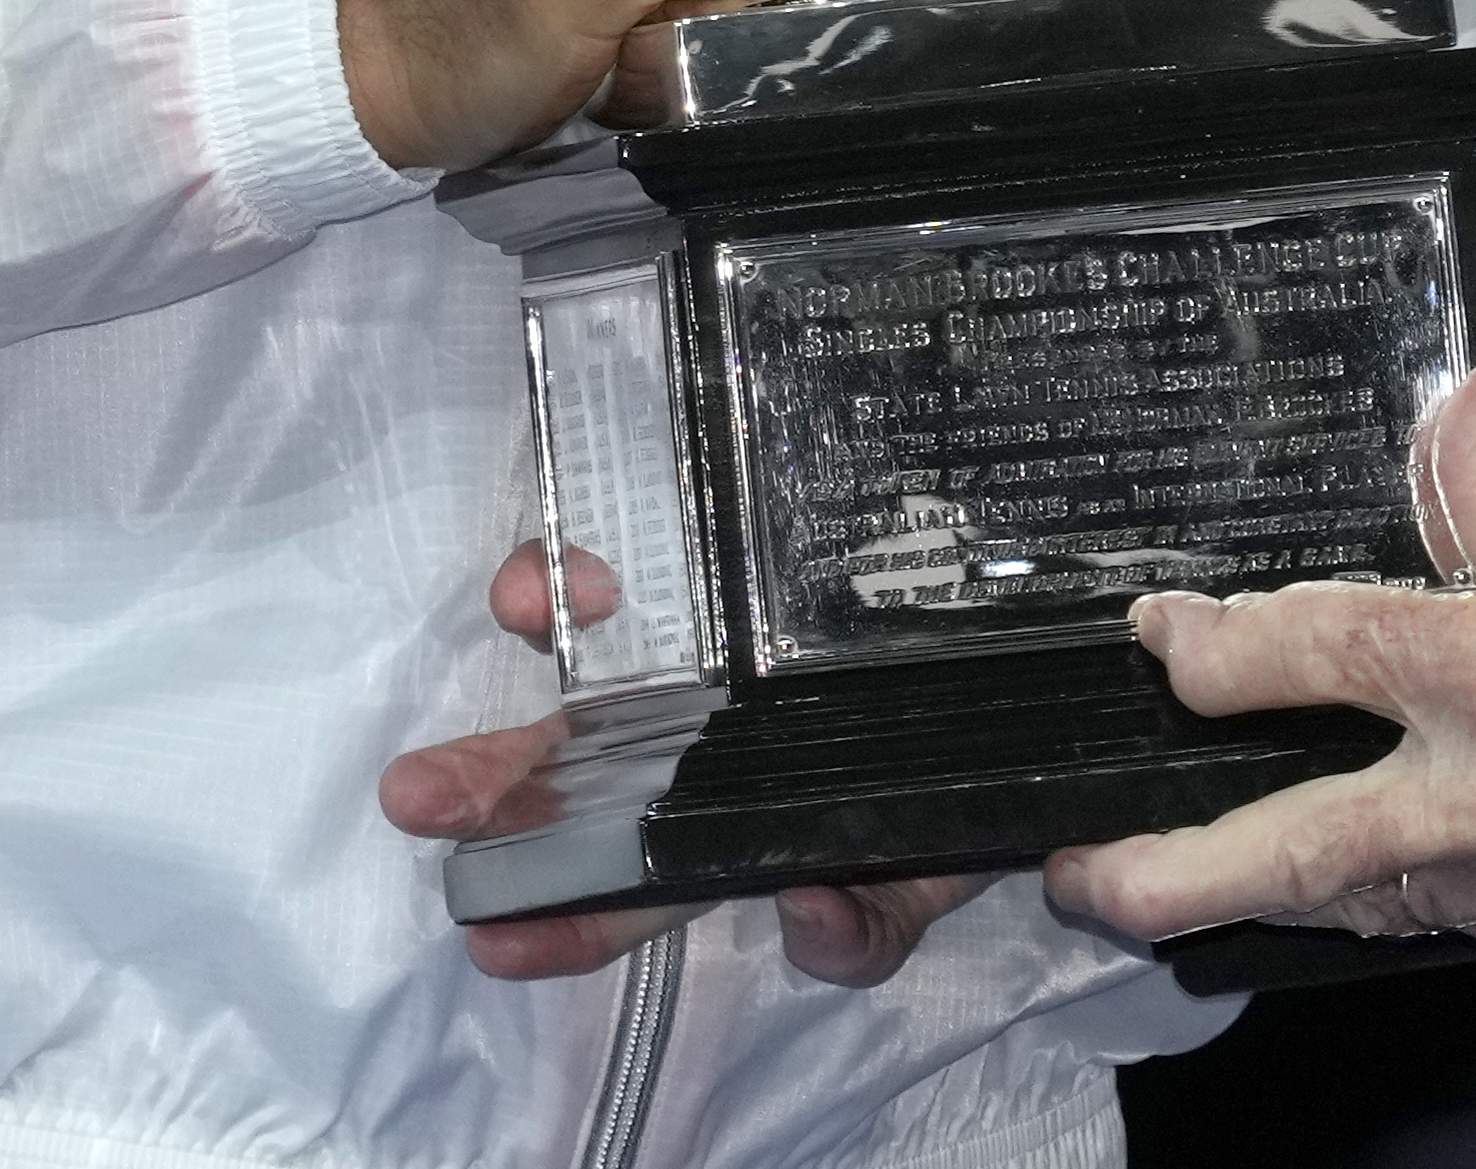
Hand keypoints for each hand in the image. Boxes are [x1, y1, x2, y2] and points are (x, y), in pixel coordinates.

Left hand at [381, 531, 990, 986]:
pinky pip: (677, 545)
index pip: (626, 875)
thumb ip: (869, 923)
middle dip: (492, 777)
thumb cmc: (979, 769)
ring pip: (609, 626)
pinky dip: (621, 570)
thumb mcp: (930, 874)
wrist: (1056, 648)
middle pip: (580, 758)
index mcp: (732, 819)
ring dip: (543, 610)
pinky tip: (607, 586)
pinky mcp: (747, 539)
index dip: (554, 906)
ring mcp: (723, 630)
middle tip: (419, 796)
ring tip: (523, 601)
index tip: (489, 936)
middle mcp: (706, 728)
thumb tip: (802, 916)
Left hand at [1043, 364, 1475, 979]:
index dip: (1212, 646)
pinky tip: (1385, 865)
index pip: (1311, 652)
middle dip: (1159, 876)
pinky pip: (1448, 918)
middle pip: (1282, 852)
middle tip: (1073, 875)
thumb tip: (1459, 397)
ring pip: (1354, 899)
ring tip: (1189, 877)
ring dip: (1270, 889)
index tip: (1159, 640)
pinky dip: (1401, 889)